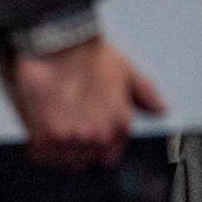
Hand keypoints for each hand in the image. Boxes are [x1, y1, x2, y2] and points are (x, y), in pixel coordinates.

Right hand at [6, 37, 164, 169]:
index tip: (89, 126)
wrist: (58, 42)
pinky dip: (41, 143)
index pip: (109, 155)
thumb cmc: (90, 55)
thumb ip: (146, 94)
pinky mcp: (44, 138)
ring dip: (60, 145)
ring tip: (58, 116)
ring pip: (65, 158)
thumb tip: (160, 109)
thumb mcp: (126, 71)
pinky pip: (42, 154)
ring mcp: (70, 140)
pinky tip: (45, 120)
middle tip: (72, 117)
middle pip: (86, 158)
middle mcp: (98, 137)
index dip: (98, 142)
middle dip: (80, 143)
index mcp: (120, 125)